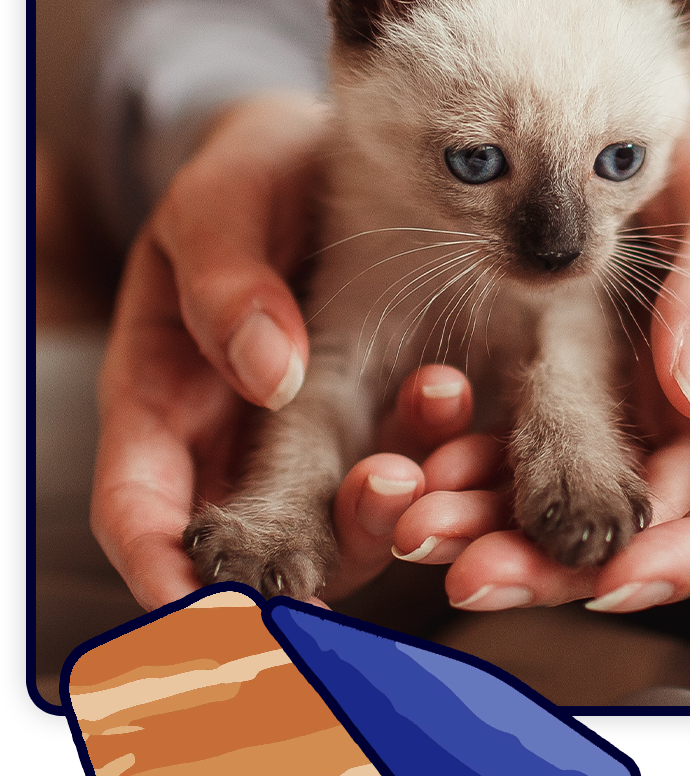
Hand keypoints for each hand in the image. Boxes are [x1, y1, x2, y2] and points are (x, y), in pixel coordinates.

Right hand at [90, 93, 474, 610]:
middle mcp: (233, 446)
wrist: (312, 160)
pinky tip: (463, 425)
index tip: (217, 615)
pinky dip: (432, 472)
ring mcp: (307, 446)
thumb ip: (225, 280)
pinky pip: (403, 475)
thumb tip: (270, 374)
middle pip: (248, 551)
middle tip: (380, 510)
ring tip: (431, 473)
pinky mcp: (376, 427)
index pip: (139, 514)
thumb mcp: (217, 209)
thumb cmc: (243, 182)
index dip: (167, 578)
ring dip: (386, 519)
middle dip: (308, 567)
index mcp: (160, 402)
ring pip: (335, 528)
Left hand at [391, 38, 689, 612]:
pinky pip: (539, 438)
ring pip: (583, 495)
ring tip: (422, 523)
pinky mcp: (588, 378)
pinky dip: (485, 463)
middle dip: (562, 563)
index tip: (616, 578)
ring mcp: (645, 399)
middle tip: (472, 570)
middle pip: (651, 522)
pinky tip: (428, 463)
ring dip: (503, 523)